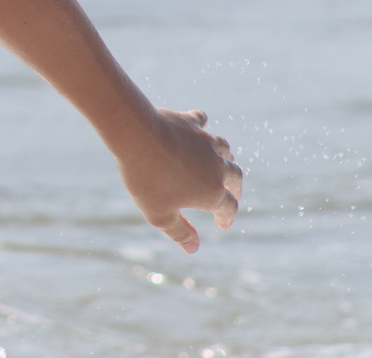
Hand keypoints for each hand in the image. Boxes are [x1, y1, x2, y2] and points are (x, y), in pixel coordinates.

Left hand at [116, 108, 242, 252]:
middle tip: (233, 192)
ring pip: (225, 149)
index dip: (226, 218)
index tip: (221, 224)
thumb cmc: (147, 178)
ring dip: (226, 156)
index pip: (228, 208)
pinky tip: (200, 124)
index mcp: (212, 192)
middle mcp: (216, 166)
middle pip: (235, 177)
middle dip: (235, 187)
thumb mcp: (159, 214)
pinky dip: (203, 125)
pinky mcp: (190, 122)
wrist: (136, 136)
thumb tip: (194, 249)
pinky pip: (202, 121)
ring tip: (223, 161)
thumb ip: (179, 232)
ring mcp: (205, 142)